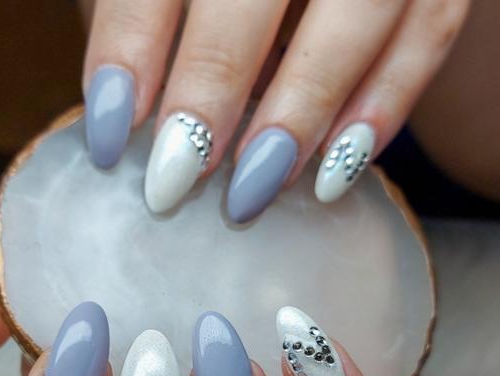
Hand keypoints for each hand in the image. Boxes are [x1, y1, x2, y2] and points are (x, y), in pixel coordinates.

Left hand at [82, 0, 469, 214]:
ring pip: (360, 12)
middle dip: (211, 87)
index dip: (130, 48)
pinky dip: (382, 108)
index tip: (110, 137)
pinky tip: (332, 175)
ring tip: (249, 193)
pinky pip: (429, 33)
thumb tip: (116, 116)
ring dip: (302, 113)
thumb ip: (145, 19)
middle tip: (173, 181)